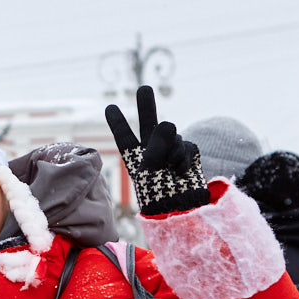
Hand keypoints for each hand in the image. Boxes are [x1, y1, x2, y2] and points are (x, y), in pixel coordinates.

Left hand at [104, 86, 208, 215]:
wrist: (182, 210)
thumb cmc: (160, 197)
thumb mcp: (150, 173)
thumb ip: (156, 146)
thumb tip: (167, 124)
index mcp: (135, 158)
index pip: (125, 137)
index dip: (118, 122)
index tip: (110, 106)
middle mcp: (152, 151)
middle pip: (149, 122)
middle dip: (147, 105)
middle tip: (144, 88)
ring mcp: (171, 151)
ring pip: (172, 134)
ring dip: (171, 150)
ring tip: (170, 170)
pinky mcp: (188, 153)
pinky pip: (187, 145)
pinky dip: (184, 158)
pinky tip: (181, 172)